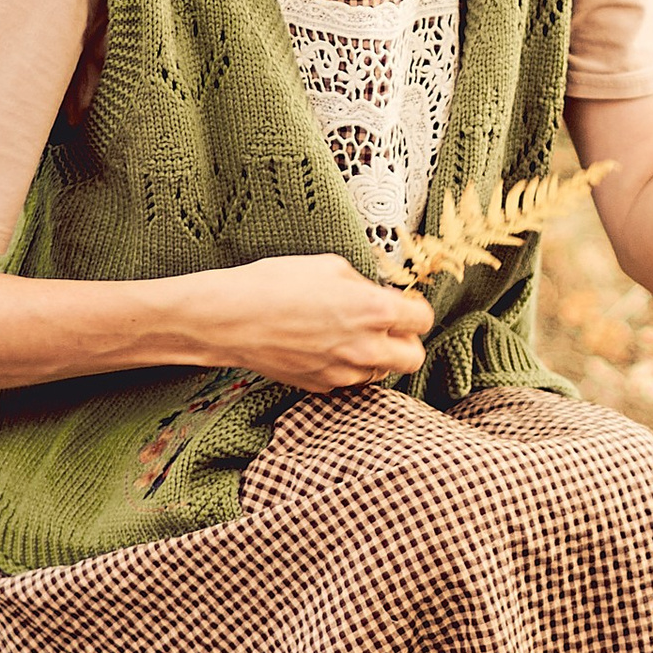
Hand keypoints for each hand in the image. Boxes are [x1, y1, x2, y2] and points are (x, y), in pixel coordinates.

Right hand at [192, 254, 432, 393]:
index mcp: (374, 311)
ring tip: (351, 335)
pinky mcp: (321, 386)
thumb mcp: (329, 266)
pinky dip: (346, 367)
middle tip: (390, 326)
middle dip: (407, 341)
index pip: (423, 320)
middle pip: (413, 358)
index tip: (405, 304)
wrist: (229, 318)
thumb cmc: (273, 284)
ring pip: (382, 373)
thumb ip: (364, 284)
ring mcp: (343, 372)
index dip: (415, 309)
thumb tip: (378, 293)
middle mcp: (365, 348)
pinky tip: (326, 346)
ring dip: (376, 356)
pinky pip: (349, 380)